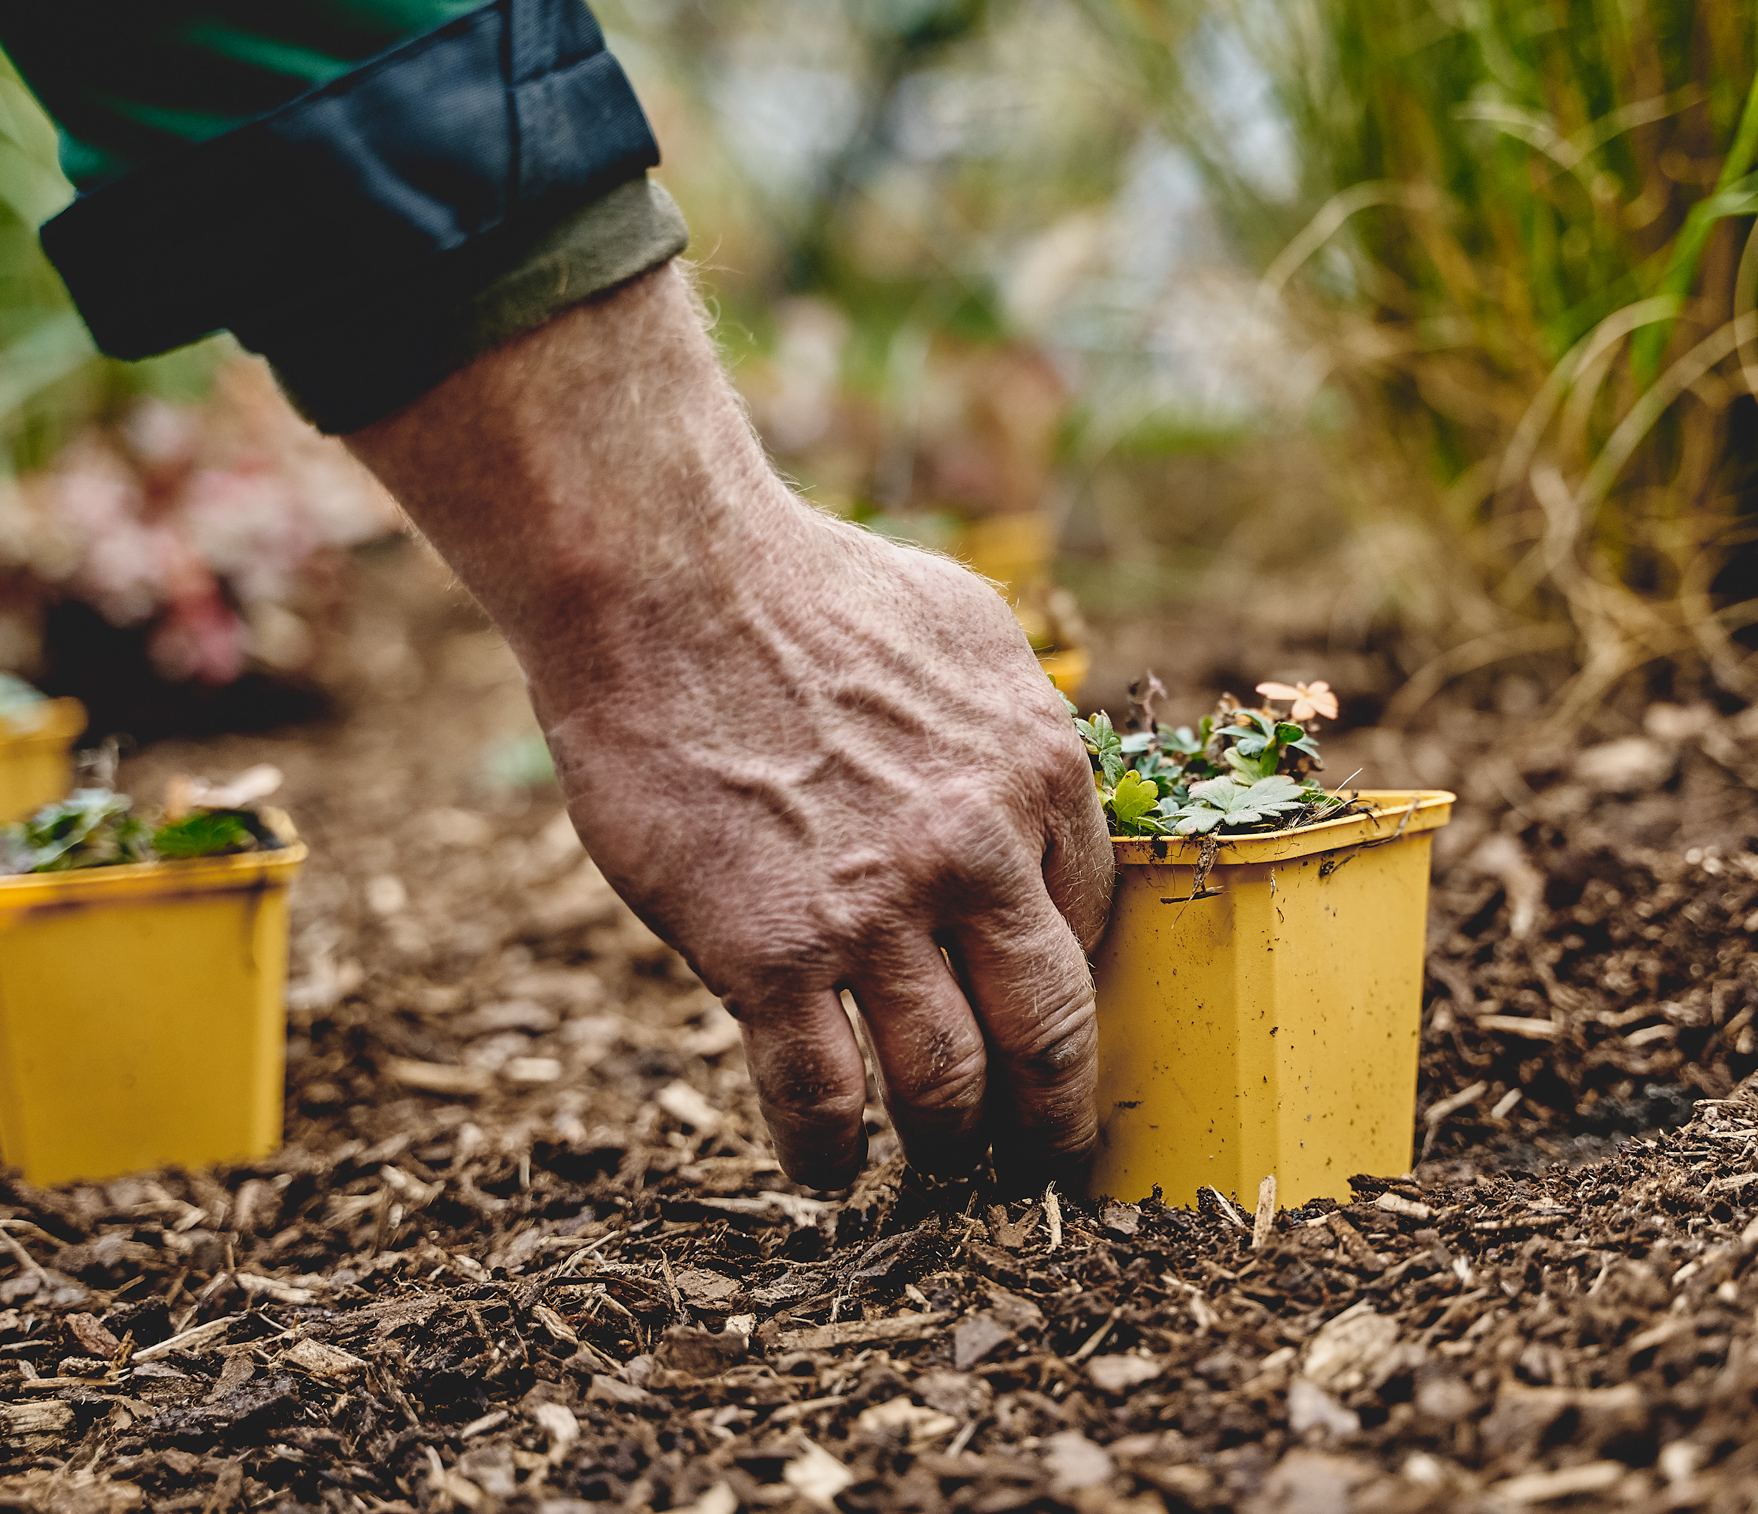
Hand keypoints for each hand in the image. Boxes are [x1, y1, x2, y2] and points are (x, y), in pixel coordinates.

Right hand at [348, 263, 1113, 1187]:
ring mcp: (876, 913)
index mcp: (1039, 770)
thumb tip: (1038, 786)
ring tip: (938, 1173)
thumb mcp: (964, 630)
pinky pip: (820, 1098)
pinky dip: (829, 1155)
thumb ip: (1015, 720)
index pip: (1090, 921)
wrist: (667, 585)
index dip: (1066, 986)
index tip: (1044, 1028)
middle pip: (1050, 1030)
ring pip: (946, 1085)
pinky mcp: (772, 955)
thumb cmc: (807, 588)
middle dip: (1053, 1113)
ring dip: (949, 1146)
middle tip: (1042, 1157)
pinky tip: (826, 1174)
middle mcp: (978, 853)